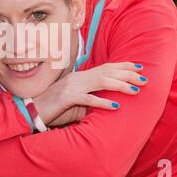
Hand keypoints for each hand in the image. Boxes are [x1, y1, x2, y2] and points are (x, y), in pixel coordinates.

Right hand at [33, 62, 147, 124]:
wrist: (32, 110)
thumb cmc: (54, 108)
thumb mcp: (75, 103)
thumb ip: (90, 101)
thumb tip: (108, 105)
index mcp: (79, 76)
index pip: (105, 67)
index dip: (123, 66)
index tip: (139, 66)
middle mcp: (77, 78)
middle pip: (107, 72)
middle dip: (127, 73)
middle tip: (144, 78)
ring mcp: (72, 86)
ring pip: (101, 82)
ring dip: (120, 85)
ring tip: (135, 90)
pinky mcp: (66, 98)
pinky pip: (87, 99)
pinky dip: (102, 102)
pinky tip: (115, 106)